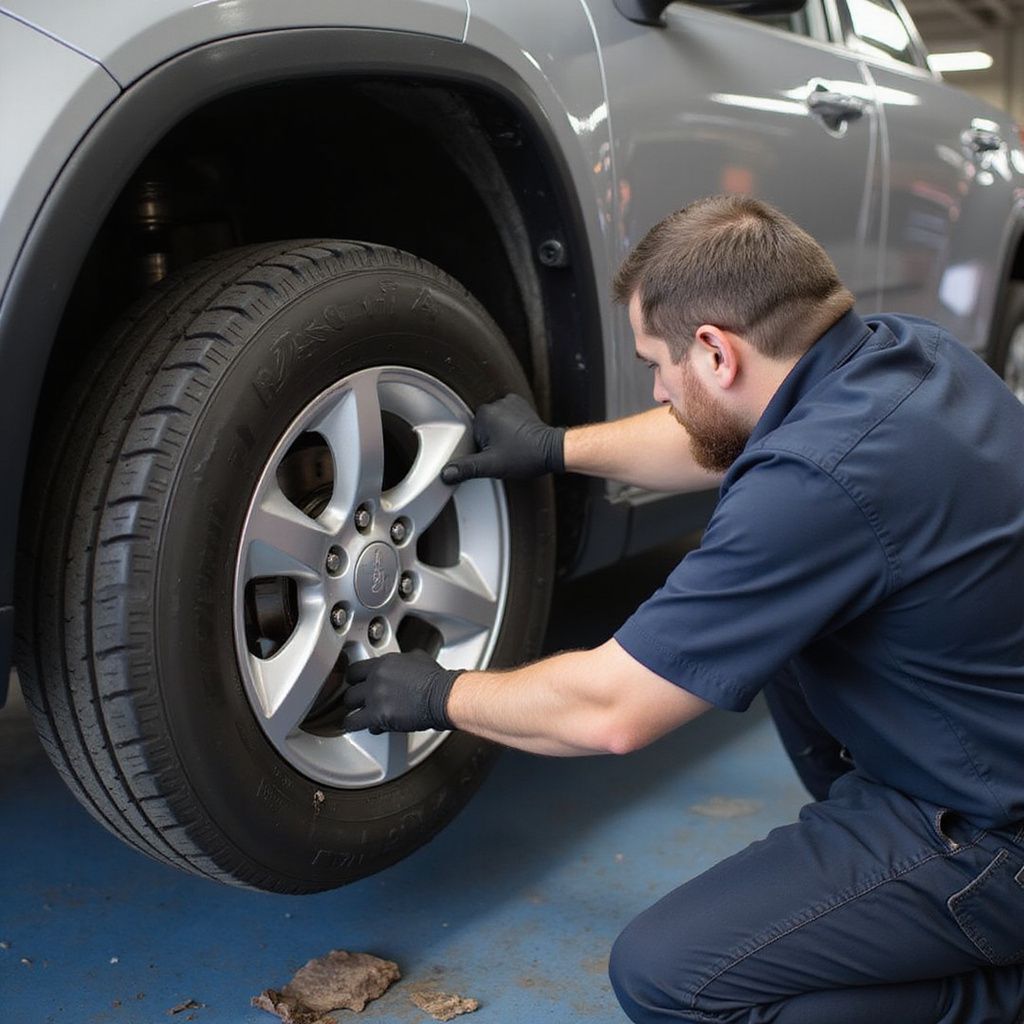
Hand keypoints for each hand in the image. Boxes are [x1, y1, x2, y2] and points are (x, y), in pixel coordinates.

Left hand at [341, 650, 463, 733]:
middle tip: (359, 702)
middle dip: (355, 698)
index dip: (354, 680)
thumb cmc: (436, 681)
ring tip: (357, 717)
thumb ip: (402, 661)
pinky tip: (364, 727)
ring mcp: (375, 696)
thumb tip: (403, 663)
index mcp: (384, 663)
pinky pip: (356, 722)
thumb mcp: (417, 659)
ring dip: (355, 713)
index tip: (355, 684)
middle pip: (350, 689)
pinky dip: (359, 726)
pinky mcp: (378, 714)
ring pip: (350, 706)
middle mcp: (376, 677)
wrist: (443, 697)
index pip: (355, 670)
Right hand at [441, 393, 564, 483]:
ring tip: (512, 446)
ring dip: (499, 436)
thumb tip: (446, 473)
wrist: (552, 451)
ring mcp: (510, 403)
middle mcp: (496, 404)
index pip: (470, 433)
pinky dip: (509, 429)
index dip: (479, 449)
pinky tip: (516, 440)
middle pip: (481, 428)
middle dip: (489, 442)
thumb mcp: (491, 466)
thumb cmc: (526, 455)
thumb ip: (466, 468)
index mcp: (484, 414)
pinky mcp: (521, 406)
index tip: (491, 455)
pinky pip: (506, 419)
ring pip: (494, 424)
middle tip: (503, 452)